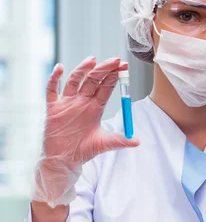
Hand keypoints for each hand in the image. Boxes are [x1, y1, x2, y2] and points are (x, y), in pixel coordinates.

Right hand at [33, 56, 138, 206]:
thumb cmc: (83, 151)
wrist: (64, 161)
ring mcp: (67, 103)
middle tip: (115, 60)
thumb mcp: (103, 144)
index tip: (124, 66)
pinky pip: (52, 90)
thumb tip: (137, 141)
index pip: (106, 87)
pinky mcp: (53, 108)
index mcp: (95, 107)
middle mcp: (82, 101)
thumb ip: (119, 141)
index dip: (115, 77)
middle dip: (104, 69)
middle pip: (93, 80)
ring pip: (75, 80)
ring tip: (92, 60)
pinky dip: (54, 78)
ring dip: (83, 69)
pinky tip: (60, 68)